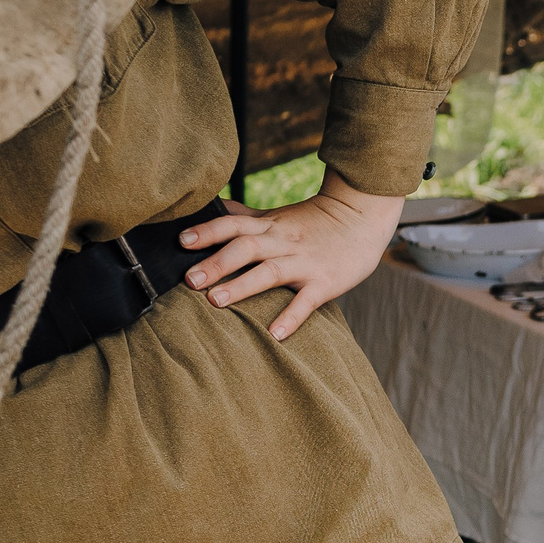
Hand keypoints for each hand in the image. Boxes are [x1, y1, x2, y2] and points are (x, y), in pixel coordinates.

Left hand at [178, 171, 404, 340]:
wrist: (362, 217)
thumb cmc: (315, 221)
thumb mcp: (278, 214)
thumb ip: (245, 216)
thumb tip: (212, 207)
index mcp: (269, 226)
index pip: (233, 225)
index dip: (207, 231)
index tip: (181, 242)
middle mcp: (283, 242)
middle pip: (246, 248)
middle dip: (216, 263)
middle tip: (190, 280)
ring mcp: (305, 263)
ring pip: (270, 271)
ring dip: (242, 286)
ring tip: (216, 301)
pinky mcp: (326, 283)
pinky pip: (306, 301)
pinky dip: (291, 317)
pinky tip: (274, 335)